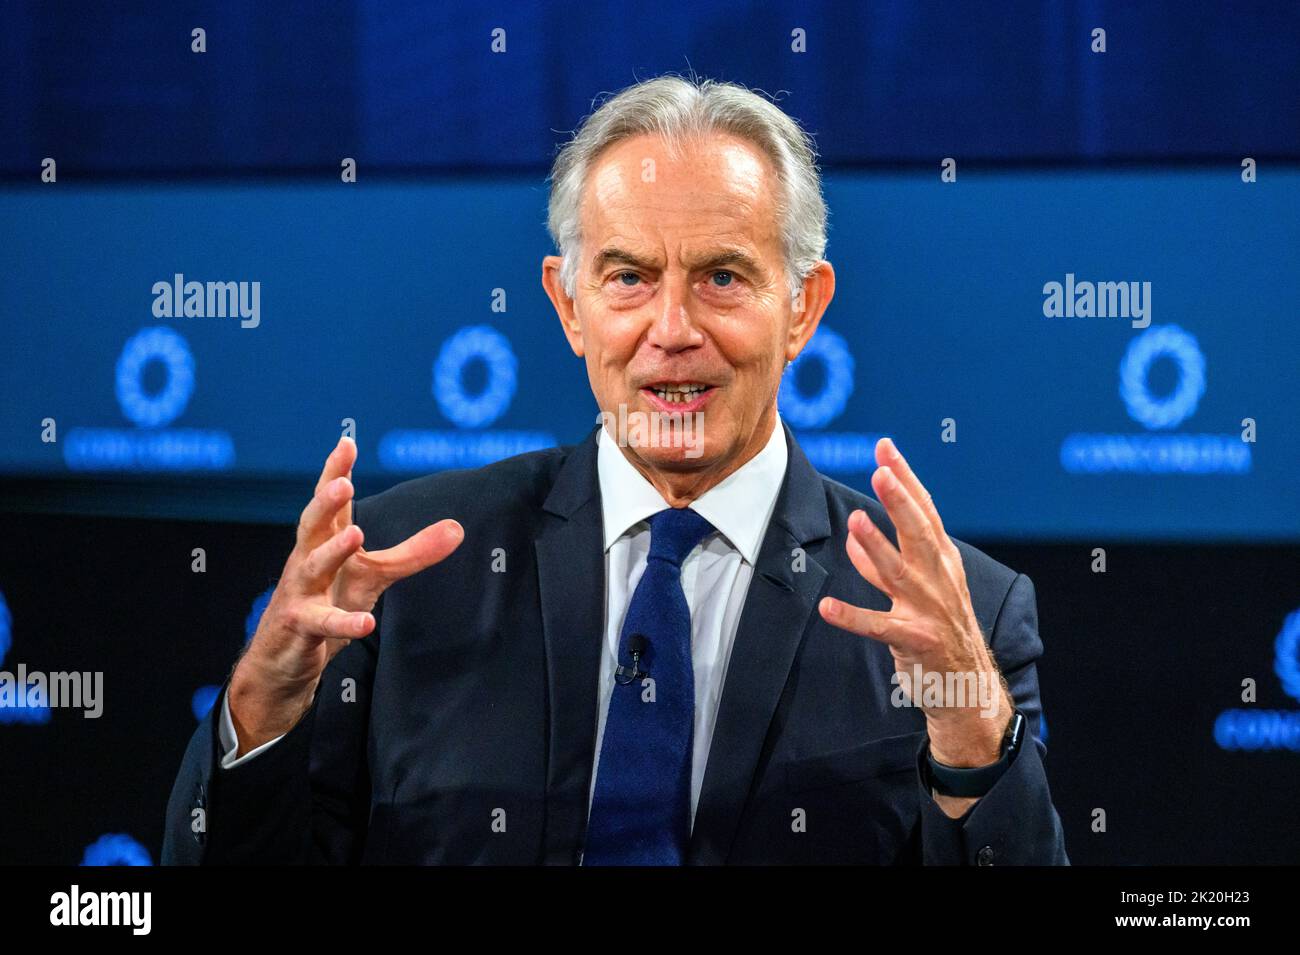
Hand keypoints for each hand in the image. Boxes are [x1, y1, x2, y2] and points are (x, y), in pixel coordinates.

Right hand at [228, 436, 463, 752]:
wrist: (283, 661)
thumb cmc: (328, 602)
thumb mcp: (373, 576)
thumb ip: (413, 552)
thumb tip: (459, 528)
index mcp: (324, 541)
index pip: (330, 503)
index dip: (335, 472)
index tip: (346, 442)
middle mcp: (307, 560)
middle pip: (312, 524)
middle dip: (325, 502)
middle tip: (343, 483)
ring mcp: (300, 593)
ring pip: (311, 567)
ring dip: (332, 551)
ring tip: (355, 534)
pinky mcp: (300, 627)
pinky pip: (322, 623)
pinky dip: (343, 622)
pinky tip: (365, 623)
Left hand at [817, 438, 1011, 773]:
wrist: (967, 685)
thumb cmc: (938, 629)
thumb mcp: (919, 589)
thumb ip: (883, 563)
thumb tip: (853, 538)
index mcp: (942, 561)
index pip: (925, 511)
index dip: (906, 479)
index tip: (885, 448)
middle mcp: (938, 580)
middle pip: (918, 533)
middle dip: (900, 501)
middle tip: (881, 471)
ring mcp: (928, 610)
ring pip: (899, 573)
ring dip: (876, 547)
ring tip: (856, 521)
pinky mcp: (914, 641)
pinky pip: (878, 627)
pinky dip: (852, 616)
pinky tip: (826, 607)